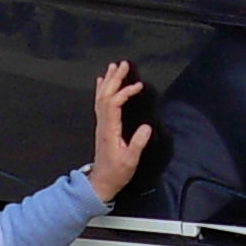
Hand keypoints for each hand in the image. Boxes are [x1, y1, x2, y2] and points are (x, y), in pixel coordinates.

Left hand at [85, 61, 149, 201]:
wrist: (101, 181)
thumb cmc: (116, 172)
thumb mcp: (130, 160)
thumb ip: (138, 143)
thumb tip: (146, 127)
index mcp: (110, 130)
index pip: (114, 103)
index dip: (125, 92)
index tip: (138, 86)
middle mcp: (103, 124)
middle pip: (106, 95)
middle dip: (114, 78)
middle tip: (123, 64)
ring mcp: (101, 124)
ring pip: (101, 97)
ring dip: (108, 81)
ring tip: (113, 67)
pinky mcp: (102, 126)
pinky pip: (99, 103)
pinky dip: (101, 90)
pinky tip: (101, 82)